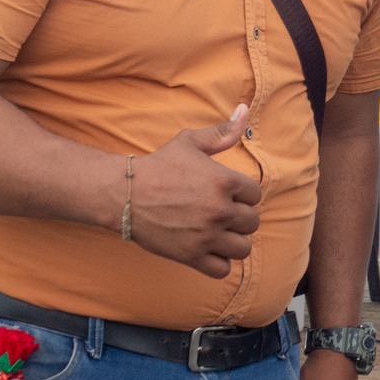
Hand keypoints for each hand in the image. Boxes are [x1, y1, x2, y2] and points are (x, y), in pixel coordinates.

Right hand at [127, 105, 262, 278]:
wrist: (123, 194)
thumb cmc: (159, 165)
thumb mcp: (190, 142)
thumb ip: (222, 132)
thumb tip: (244, 110)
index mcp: (224, 181)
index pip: (255, 195)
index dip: (242, 194)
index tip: (226, 193)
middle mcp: (219, 210)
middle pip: (252, 222)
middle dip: (239, 218)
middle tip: (220, 213)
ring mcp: (206, 235)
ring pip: (242, 248)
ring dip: (233, 241)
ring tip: (219, 233)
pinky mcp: (191, 256)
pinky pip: (222, 269)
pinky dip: (219, 263)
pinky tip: (209, 249)